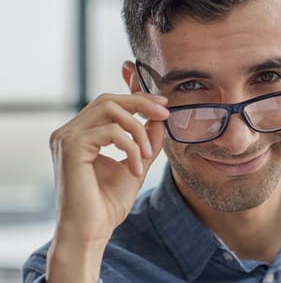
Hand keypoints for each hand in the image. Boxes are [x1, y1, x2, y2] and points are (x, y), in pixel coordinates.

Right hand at [45, 92, 169, 281]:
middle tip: (165, 115)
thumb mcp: (136, 163)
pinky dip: (132, 147)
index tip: (163, 104)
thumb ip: (146, 139)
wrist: (90, 233)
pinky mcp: (71, 146)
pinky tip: (136, 169)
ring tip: (148, 155)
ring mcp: (67, 137)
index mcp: (80, 134)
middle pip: (109, 99)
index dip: (137, 97)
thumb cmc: (107, 204)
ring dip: (138, 130)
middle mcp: (69, 132)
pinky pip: (111, 132)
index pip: (109, 102)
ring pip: (110, 109)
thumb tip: (159, 116)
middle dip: (141, 103)